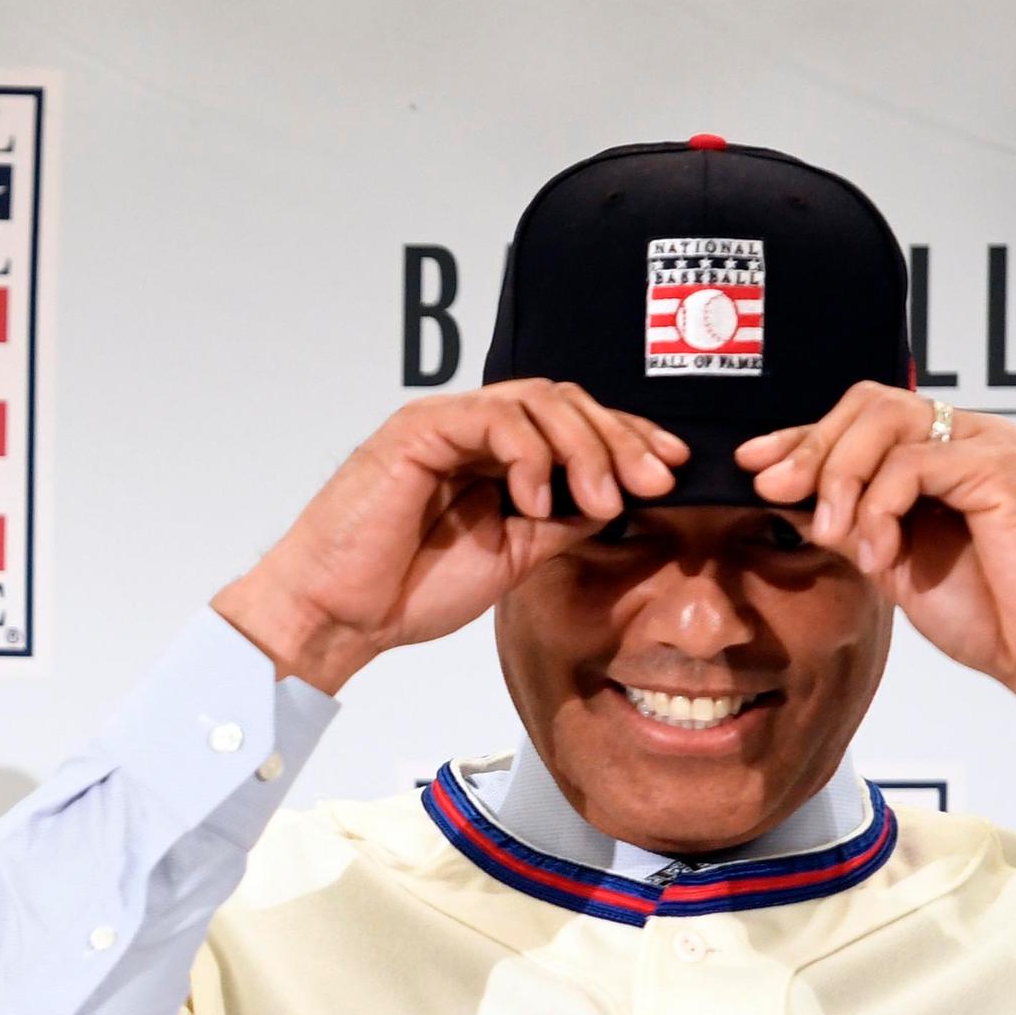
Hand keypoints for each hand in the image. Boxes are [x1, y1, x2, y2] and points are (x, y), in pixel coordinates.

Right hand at [213, 383, 683, 695]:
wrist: (342, 613)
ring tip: (601, 499)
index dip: (630, 440)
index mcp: (497, 458)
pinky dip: (529, 455)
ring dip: (584, 445)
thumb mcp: (515, 556)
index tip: (673, 471)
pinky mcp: (420, 428)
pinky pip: (494, 417)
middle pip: (568, 402)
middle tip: (653, 483)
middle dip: (621, 439)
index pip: (576, 426)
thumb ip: (563, 521)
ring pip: (539, 401)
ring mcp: (447, 424)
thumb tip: (626, 500)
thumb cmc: (407, 589)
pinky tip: (536, 500)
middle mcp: (474, 432)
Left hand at [739, 386, 1015, 712]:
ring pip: (887, 423)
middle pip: (869, 403)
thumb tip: (782, 490)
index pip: (861, 417)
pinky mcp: (1001, 468)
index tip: (752, 465)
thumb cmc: (988, 613)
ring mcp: (988, 446)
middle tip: (776, 491)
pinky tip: (882, 555)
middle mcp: (967, 437)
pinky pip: (916, 462)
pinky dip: (882, 506)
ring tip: (840, 537)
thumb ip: (848, 521)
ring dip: (843, 478)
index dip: (801, 436)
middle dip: (812, 447)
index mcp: (939, 455)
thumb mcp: (892, 562)